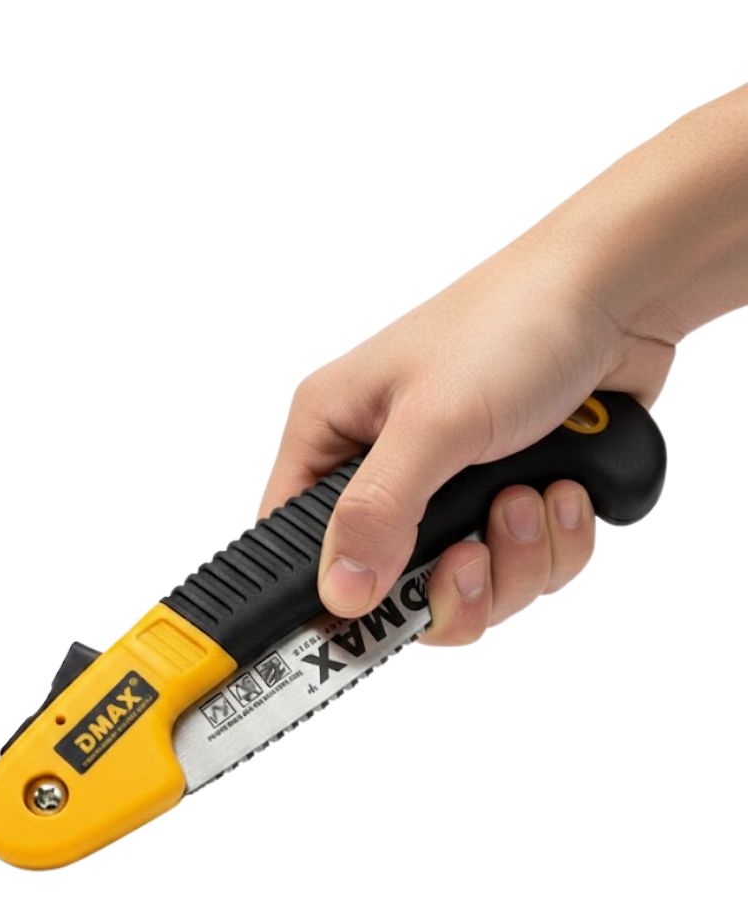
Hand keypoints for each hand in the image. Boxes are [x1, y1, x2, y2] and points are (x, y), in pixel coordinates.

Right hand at [258, 239, 674, 643]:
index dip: (331, 592)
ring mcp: (452, 485)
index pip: (295, 540)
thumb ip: (380, 512)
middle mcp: (385, 465)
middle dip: (456, 582)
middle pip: (393, 586)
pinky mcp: (512, 496)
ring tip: (532, 494)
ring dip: (517, 557)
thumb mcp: (434, 422)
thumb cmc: (512, 323)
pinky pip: (527, 568)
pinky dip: (557, 542)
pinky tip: (567, 487)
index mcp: (334, 433)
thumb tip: (340, 595)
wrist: (620, 294)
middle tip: (476, 551)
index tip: (377, 621)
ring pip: (472, 586)